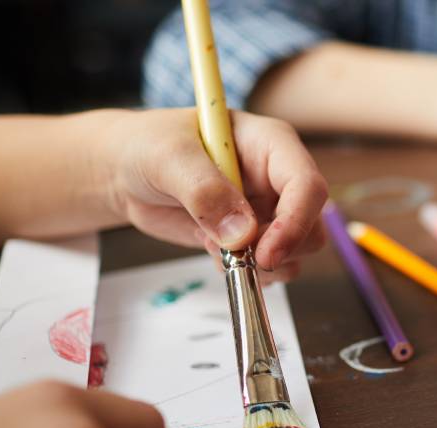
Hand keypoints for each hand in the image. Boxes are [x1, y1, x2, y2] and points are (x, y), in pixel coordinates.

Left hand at [104, 109, 328, 276]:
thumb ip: (205, 191)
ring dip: (264, 265)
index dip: (295, 222)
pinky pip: (271, 267)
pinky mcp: (253, 237)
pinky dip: (247, 272)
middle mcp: (278, 179)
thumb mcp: (168, 158)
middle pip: (312, 224)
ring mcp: (267, 210)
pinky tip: (213, 253)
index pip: (307, 185)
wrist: (124, 171)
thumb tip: (242, 234)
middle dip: (281, 249)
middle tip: (239, 257)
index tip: (267, 253)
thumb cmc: (147, 146)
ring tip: (216, 249)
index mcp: (271, 145)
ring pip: (297, 251)